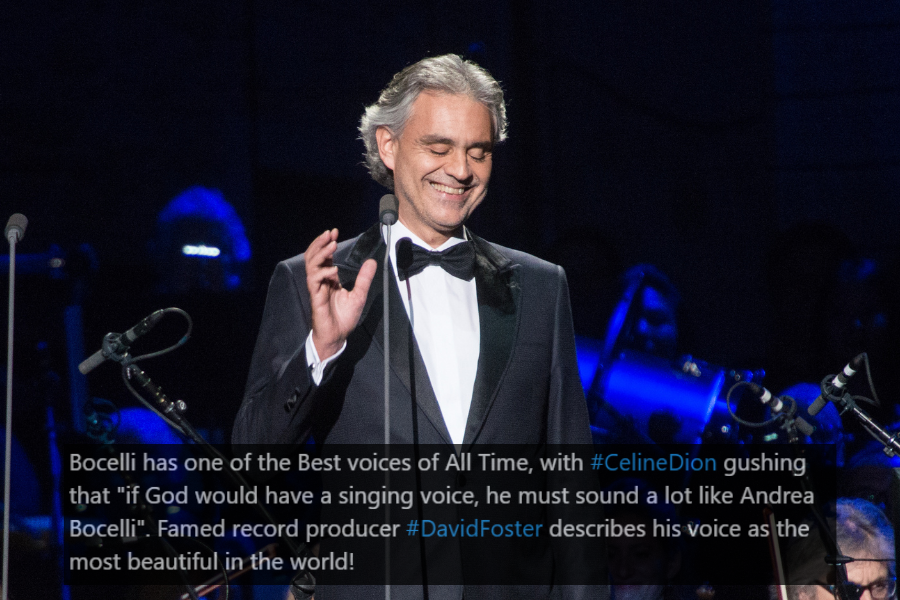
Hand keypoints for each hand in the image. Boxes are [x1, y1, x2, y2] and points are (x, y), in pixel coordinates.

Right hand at [305, 229, 376, 359]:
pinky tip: (333, 269)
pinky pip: (314, 280)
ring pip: (311, 265)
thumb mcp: (359, 295)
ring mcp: (316, 288)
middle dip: (320, 243)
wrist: (338, 336)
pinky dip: (323, 272)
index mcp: (329, 278)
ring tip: (332, 245)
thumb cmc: (345, 318)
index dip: (327, 243)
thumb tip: (372, 261)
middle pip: (313, 256)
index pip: (324, 256)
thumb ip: (364, 278)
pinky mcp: (315, 297)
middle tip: (330, 233)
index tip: (334, 232)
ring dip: (321, 253)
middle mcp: (321, 281)